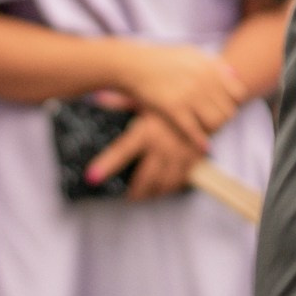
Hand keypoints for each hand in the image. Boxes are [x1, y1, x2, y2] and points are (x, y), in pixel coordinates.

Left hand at [83, 98, 200, 201]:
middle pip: (144, 178)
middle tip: (126, 196)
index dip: (105, 166)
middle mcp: (162, 146)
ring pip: (163, 184)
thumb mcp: (143, 99)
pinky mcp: (193, 160)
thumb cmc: (169, 100)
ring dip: (152, 193)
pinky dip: (169, 188)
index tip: (91, 178)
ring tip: (143, 195)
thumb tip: (95, 98)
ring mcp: (179, 156)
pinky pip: (179, 182)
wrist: (203, 101)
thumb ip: (119, 103)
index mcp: (145, 131)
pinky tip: (161, 188)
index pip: (120, 152)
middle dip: (134, 191)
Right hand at [112, 43, 247, 152]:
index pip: (237, 93)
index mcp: (209, 67)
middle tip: (215, 124)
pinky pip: (194, 130)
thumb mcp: (190, 53)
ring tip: (208, 132)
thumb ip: (212, 64)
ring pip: (215, 121)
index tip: (223, 108)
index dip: (232, 103)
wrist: (133, 65)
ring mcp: (189, 94)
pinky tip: (202, 146)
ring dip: (213, 130)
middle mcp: (202, 80)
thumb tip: (234, 73)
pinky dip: (200, 140)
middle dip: (223, 119)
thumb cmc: (160, 60)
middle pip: (228, 110)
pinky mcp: (174, 108)